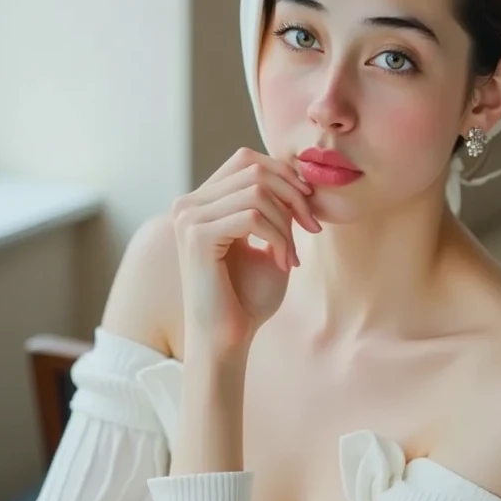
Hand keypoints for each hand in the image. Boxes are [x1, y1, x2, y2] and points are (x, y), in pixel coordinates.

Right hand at [172, 147, 320, 349]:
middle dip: (293, 196)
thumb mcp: (270, 240)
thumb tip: (296, 172)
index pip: (247, 160)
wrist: (227, 340)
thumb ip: (277, 207)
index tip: (309, 208)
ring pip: (257, 192)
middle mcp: (188, 204)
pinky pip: (253, 217)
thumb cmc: (248, 297)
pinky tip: (283, 263)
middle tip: (312, 229)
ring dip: (287, 223)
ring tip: (292, 256)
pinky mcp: (196, 236)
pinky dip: (279, 238)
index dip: (285, 175)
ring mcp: (188, 218)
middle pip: (254, 169)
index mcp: (202, 202)